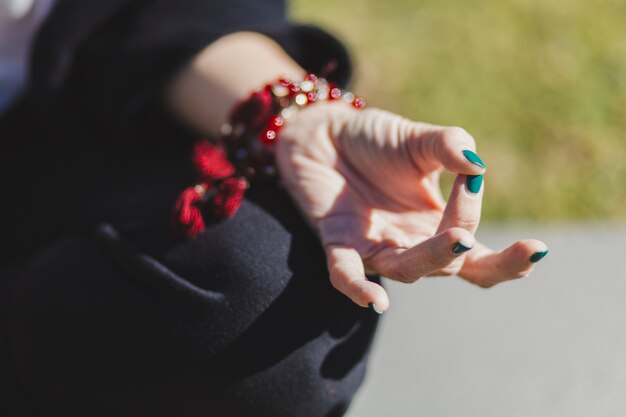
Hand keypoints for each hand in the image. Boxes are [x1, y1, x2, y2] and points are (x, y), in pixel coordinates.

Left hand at [276, 101, 547, 311]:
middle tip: (510, 245)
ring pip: (407, 269)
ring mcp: (375, 246)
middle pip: (453, 269)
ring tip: (459, 237)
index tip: (508, 214)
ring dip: (432, 257)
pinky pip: (345, 273)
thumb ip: (449, 146)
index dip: (503, 251)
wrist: (323, 133)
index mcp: (438, 225)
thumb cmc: (375, 140)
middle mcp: (411, 244)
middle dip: (480, 258)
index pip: (478, 254)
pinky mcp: (338, 240)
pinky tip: (376, 301)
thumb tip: (477, 165)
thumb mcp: (418, 139)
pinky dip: (357, 288)